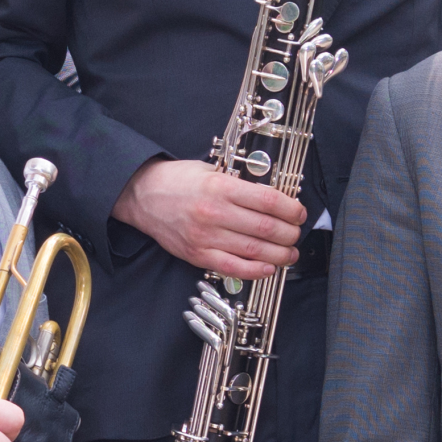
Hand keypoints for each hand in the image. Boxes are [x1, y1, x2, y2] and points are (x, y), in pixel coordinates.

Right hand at [113, 158, 305, 278]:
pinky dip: (255, 271)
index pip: (268, 201)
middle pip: (265, 228)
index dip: (291, 209)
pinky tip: (268, 269)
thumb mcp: (211, 171)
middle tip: (296, 234)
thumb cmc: (178, 181)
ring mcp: (205, 237)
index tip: (299, 213)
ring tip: (290, 254)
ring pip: (253, 251)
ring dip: (279, 255)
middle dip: (289, 234)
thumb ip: (240, 185)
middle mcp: (214, 213)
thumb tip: (274, 200)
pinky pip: (232, 268)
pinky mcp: (197, 255)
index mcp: (220, 188)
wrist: (142, 195)